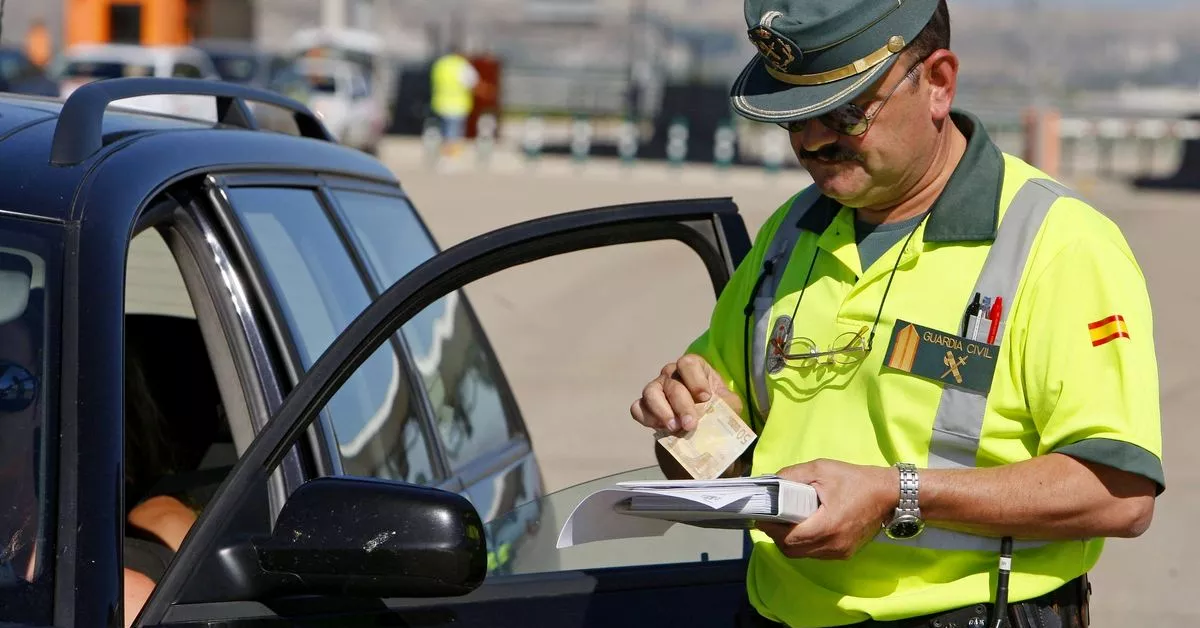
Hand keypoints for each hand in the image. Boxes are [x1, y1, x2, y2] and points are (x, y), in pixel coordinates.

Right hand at [630, 354, 742, 432]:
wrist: (703, 427)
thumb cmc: (716, 409)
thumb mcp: (729, 405)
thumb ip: (728, 404)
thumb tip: (721, 409)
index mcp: (693, 368)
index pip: (688, 363)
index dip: (696, 380)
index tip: (706, 398)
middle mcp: (671, 374)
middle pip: (672, 384)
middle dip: (682, 405)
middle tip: (690, 424)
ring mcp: (656, 389)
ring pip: (651, 392)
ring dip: (662, 411)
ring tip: (674, 428)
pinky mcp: (644, 406)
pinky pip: (637, 408)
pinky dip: (647, 418)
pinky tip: (661, 428)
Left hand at [756, 459, 895, 559]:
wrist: (889, 494)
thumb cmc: (856, 480)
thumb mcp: (821, 470)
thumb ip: (793, 475)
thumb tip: (770, 483)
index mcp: (828, 525)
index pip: (789, 538)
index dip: (771, 528)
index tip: (761, 516)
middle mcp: (833, 545)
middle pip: (792, 550)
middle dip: (777, 536)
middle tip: (771, 518)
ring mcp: (840, 552)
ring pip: (803, 554)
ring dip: (790, 541)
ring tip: (786, 521)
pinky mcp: (844, 554)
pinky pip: (815, 553)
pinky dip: (804, 544)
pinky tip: (804, 526)